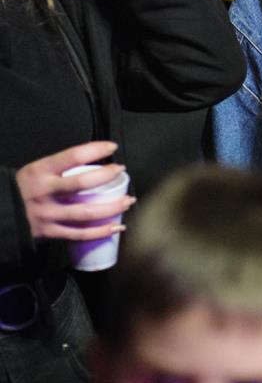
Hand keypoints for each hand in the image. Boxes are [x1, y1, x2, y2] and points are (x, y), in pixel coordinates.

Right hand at [16, 141, 134, 241]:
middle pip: (82, 184)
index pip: (73, 155)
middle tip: (121, 171)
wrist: (0, 212)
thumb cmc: (25, 187)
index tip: (112, 148)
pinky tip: (116, 227)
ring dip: (111, 207)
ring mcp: (48, 214)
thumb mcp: (37, 170)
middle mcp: (45, 192)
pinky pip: (79, 234)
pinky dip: (100, 232)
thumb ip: (61, 167)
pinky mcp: (50, 232)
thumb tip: (94, 160)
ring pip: (85, 212)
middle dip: (106, 176)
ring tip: (127, 201)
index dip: (96, 150)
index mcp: (42, 171)